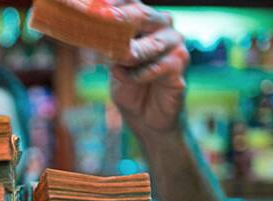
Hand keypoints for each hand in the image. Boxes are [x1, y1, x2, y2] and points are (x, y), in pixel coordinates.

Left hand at [108, 1, 188, 135]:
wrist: (145, 117)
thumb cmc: (129, 85)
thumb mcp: (114, 64)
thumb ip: (109, 48)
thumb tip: (93, 35)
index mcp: (146, 21)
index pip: (131, 3)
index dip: (115, 3)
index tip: (96, 6)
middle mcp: (163, 27)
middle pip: (143, 15)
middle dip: (122, 19)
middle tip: (103, 20)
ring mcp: (175, 46)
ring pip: (151, 44)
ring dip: (131, 52)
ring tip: (117, 60)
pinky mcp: (179, 68)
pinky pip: (157, 68)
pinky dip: (138, 75)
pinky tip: (126, 78)